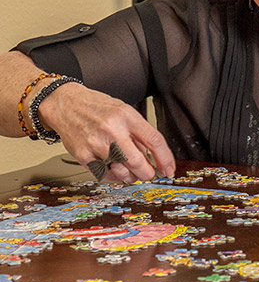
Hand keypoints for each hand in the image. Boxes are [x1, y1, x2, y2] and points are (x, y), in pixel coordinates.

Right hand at [39, 81, 175, 181]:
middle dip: (148, 173)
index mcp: (127, 116)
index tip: (169, 169)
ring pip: (122, 172)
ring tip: (133, 172)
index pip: (154, 140)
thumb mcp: (124, 111)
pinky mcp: (83, 155)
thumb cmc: (97, 107)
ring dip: (132, 177)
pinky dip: (115, 177)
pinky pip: (105, 174)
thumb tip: (155, 156)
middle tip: (150, 174)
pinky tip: (117, 170)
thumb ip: (139, 133)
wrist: (67, 104)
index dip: (165, 158)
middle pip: (138, 161)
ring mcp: (96, 144)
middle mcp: (112, 130)